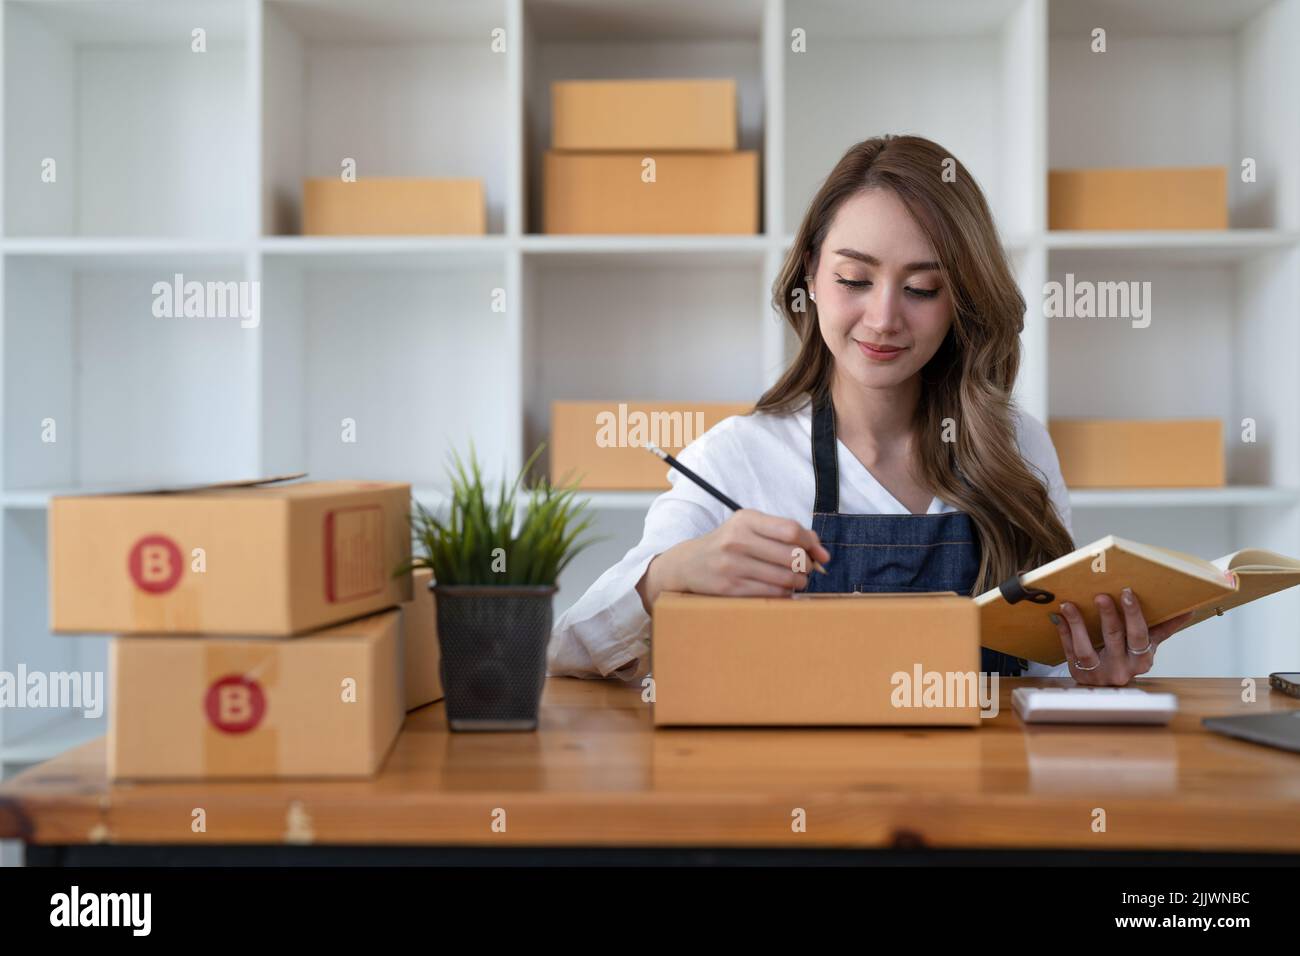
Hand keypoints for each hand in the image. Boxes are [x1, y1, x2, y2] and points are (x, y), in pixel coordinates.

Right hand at [638, 509, 830, 608]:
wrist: (690, 564)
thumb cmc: (729, 543)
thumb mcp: (751, 527)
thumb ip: (786, 532)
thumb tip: (823, 553)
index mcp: (746, 520)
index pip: (791, 531)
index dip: (812, 544)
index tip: (821, 555)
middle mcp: (737, 540)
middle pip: (792, 556)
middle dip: (808, 566)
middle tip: (807, 570)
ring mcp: (732, 565)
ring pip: (785, 578)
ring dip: (799, 582)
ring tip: (797, 581)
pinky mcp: (730, 588)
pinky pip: (772, 594)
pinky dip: (785, 594)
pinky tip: (782, 590)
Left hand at [1052, 588, 1194, 685]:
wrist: (1109, 687)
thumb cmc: (1129, 659)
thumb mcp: (1148, 646)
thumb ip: (1165, 628)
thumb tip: (1189, 610)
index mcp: (1142, 660)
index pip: (1140, 635)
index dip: (1133, 614)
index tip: (1127, 592)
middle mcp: (1122, 668)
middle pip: (1114, 637)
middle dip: (1108, 615)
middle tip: (1101, 595)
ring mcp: (1099, 673)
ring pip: (1086, 648)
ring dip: (1077, 624)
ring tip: (1069, 605)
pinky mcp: (1079, 673)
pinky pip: (1069, 652)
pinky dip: (1064, 633)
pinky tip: (1059, 617)